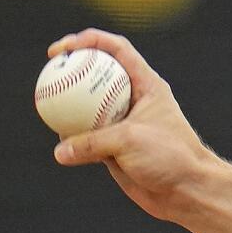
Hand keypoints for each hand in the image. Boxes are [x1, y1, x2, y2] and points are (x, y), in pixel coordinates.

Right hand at [48, 29, 221, 221]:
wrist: (188, 191)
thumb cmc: (171, 157)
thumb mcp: (131, 140)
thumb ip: (93, 142)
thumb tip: (61, 151)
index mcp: (147, 85)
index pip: (117, 50)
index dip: (90, 41)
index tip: (64, 49)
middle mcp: (133, 99)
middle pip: (97, 73)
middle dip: (72, 66)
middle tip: (49, 69)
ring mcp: (121, 122)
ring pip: (87, 106)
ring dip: (67, 103)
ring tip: (43, 101)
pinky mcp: (113, 146)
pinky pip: (85, 137)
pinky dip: (71, 137)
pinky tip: (58, 141)